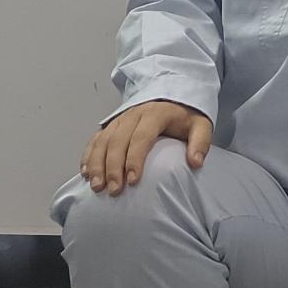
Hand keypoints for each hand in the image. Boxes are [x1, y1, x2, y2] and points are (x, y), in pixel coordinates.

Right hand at [80, 101, 211, 195]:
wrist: (173, 96)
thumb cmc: (186, 116)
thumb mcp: (201, 125)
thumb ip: (200, 143)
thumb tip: (195, 163)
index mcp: (156, 113)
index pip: (142, 137)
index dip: (135, 159)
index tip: (133, 181)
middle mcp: (134, 114)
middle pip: (118, 141)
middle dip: (113, 167)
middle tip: (114, 190)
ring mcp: (120, 118)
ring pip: (103, 140)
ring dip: (97, 164)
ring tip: (97, 186)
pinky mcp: (111, 123)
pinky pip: (96, 138)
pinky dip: (88, 155)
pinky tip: (86, 173)